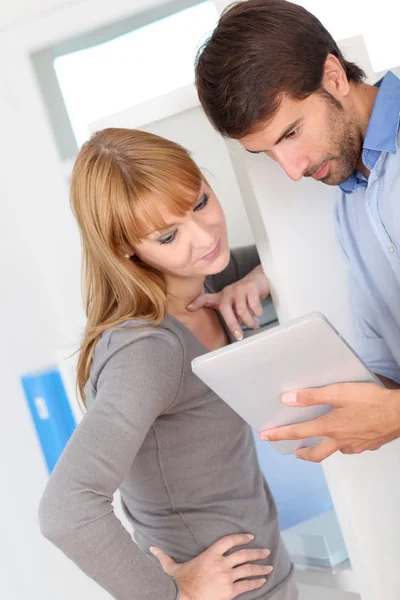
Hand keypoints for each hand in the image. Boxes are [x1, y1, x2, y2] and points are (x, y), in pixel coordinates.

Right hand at [150, 533, 272, 599]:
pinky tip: (262, 581)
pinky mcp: (229, 591)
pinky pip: (246, 586)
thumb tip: (151, 548)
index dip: (241, 537)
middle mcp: (221, 563)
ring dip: (260, 568)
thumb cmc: (178, 583)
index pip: (229, 541)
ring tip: (269, 566)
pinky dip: (255, 583)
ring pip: (248, 570)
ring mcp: (227, 577)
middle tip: (266, 551)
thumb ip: (163, 556)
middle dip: (256, 552)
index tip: (250, 536)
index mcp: (210, 554)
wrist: (184, 598)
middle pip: (243, 555)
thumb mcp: (171, 567)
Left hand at [187, 266, 269, 339]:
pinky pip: (253, 305)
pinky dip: (257, 312)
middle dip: (232, 325)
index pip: (206, 298)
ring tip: (253, 325)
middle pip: (225, 309)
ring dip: (249, 320)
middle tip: (239, 336)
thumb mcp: (232, 302)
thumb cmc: (244, 294)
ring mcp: (239, 288)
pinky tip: (258, 314)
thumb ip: (227, 312)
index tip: (188, 308)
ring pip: (241, 310)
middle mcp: (228, 291)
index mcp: (222, 296)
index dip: (197, 303)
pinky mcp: (251, 287)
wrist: (260, 279)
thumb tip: (230, 327)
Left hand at [259, 383, 399, 462]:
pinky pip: (351, 446)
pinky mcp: (369, 445)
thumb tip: (288, 400)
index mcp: (330, 427)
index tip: (266, 437)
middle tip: (295, 450)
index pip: (298, 433)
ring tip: (321, 437)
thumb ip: (312, 396)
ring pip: (335, 449)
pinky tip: (347, 432)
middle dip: (303, 453)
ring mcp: (355, 445)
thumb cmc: (373, 401)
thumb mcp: (339, 392)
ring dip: (325, 446)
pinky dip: (344, 442)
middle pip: (316, 454)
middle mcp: (341, 441)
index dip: (279, 434)